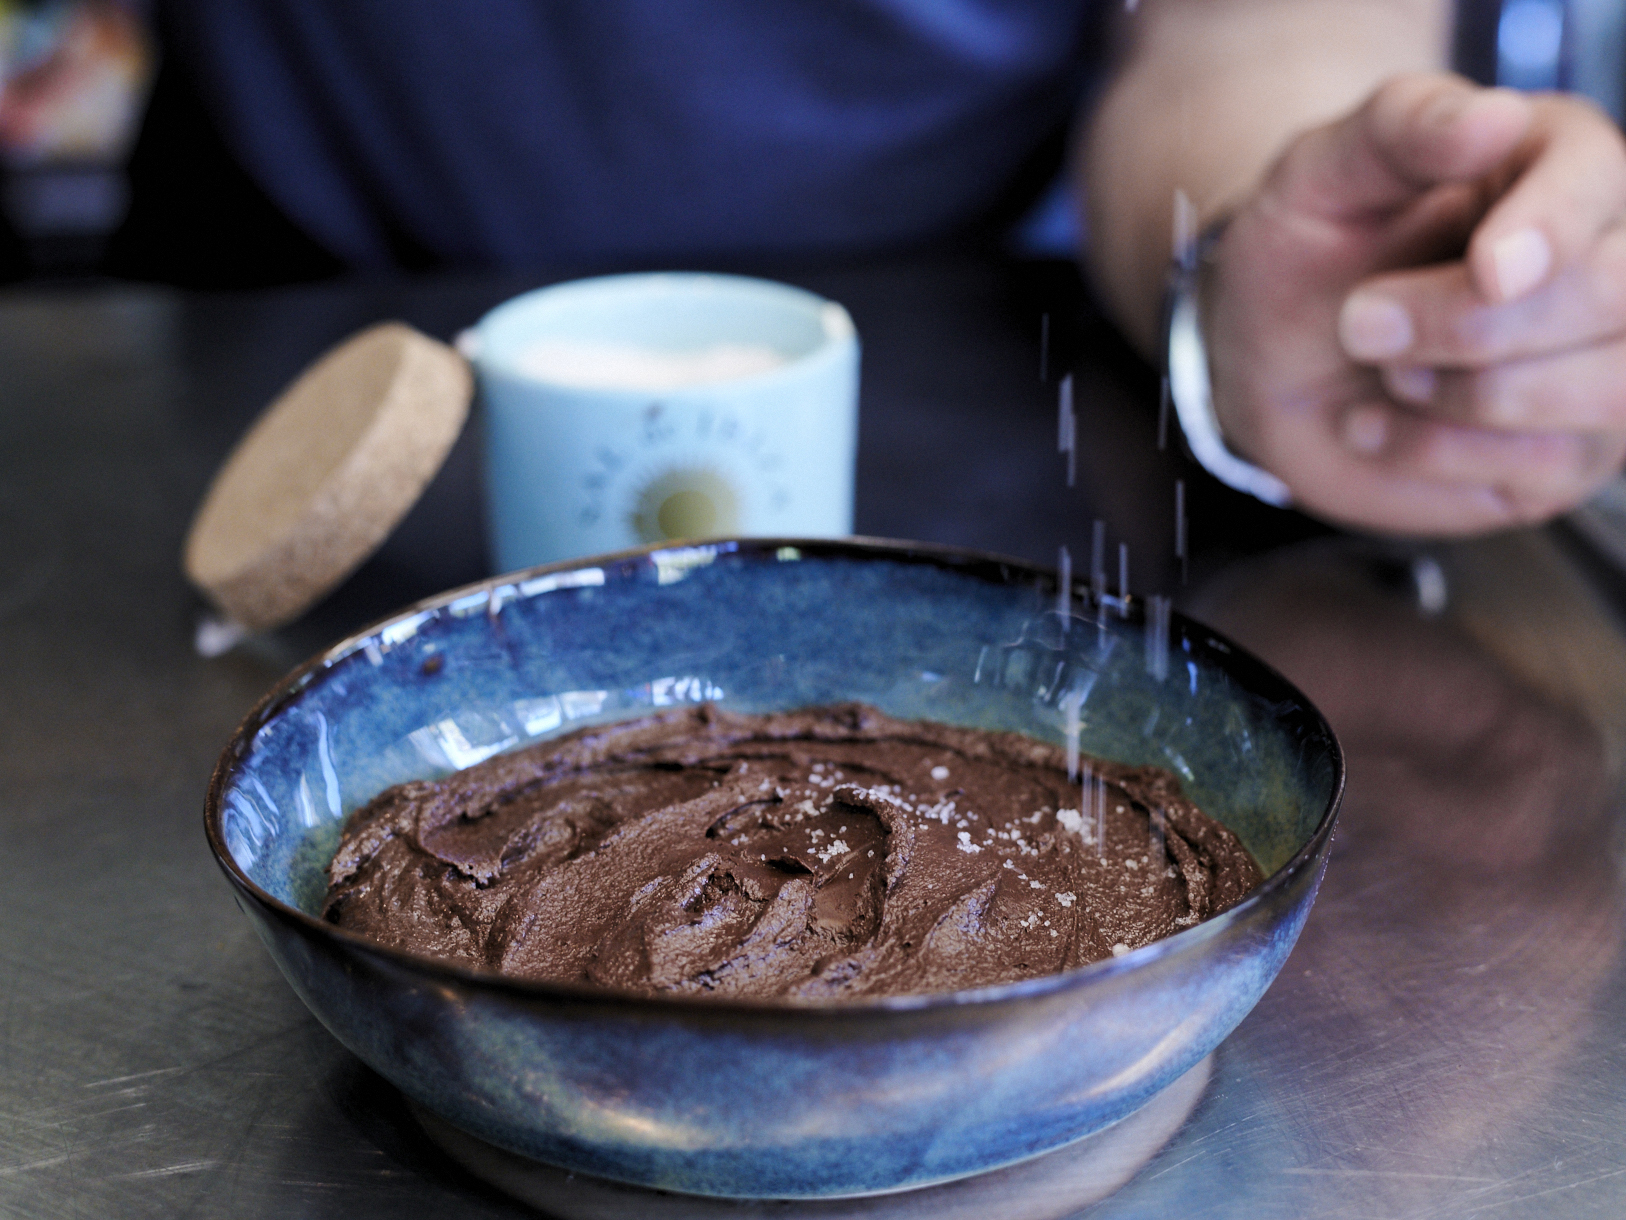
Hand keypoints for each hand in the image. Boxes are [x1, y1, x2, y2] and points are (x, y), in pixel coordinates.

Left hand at [1204, 73, 1625, 535]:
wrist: (1268, 363)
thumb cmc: (1307, 254)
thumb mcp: (1319, 175)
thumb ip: (1400, 129)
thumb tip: (1495, 117)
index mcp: (1557, 162)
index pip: (1596, 183)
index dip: (1551, 229)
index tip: (1488, 271)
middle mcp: (1606, 255)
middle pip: (1614, 297)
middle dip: (1469, 328)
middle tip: (1359, 322)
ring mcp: (1603, 359)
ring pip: (1605, 391)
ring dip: (1463, 395)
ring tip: (1382, 371)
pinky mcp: (1569, 450)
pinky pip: (1546, 465)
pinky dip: (1438, 451)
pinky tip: (1377, 422)